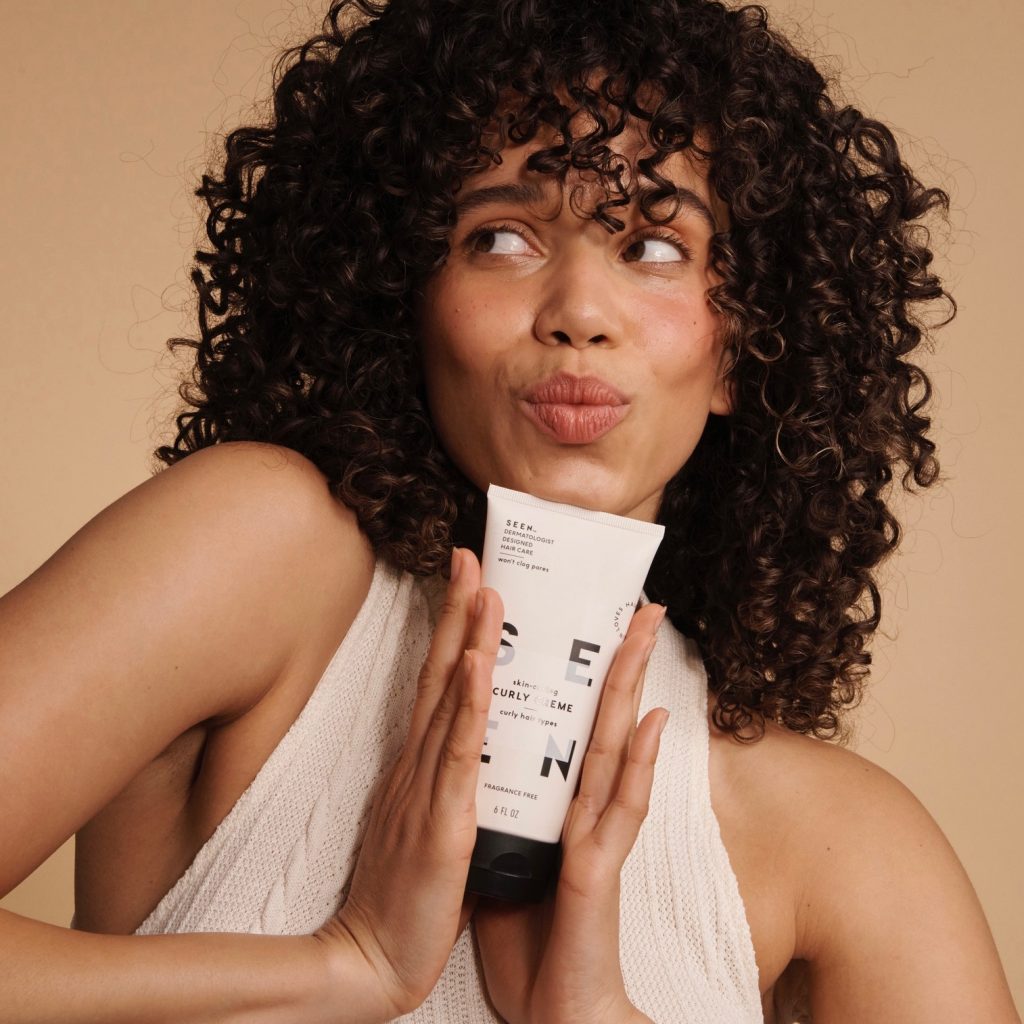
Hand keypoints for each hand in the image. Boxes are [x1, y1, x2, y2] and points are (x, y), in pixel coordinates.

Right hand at [314, 547, 502, 1018]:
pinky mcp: (442, 818)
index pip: (438, 683)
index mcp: (418, 764)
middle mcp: (418, 762)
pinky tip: (479, 661)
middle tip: (473, 555)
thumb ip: (439, 783)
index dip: (452, 631)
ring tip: (487, 585)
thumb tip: (460, 750)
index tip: (468, 583)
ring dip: (470, 638)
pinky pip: (459, 751)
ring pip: (452, 698)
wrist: (370, 957)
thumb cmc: (403, 893)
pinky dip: (470, 702)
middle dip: (459, 610)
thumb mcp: (423, 822)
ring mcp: (426, 785)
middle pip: (440, 672)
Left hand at [473, 602, 666, 1023]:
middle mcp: (583, 809)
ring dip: (628, 687)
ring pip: (616, 747)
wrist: (551, 1012)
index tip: (587, 623)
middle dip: (620, 660)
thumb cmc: (529, 937)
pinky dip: (634, 760)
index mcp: (558, 804)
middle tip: (641, 606)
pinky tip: (651, 721)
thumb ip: (508, 812)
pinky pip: (618, 807)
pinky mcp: (597, 869)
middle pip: (602, 720)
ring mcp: (596, 835)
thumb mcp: (508, 856)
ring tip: (644, 633)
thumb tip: (488, 774)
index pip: (570, 723)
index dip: (581, 672)